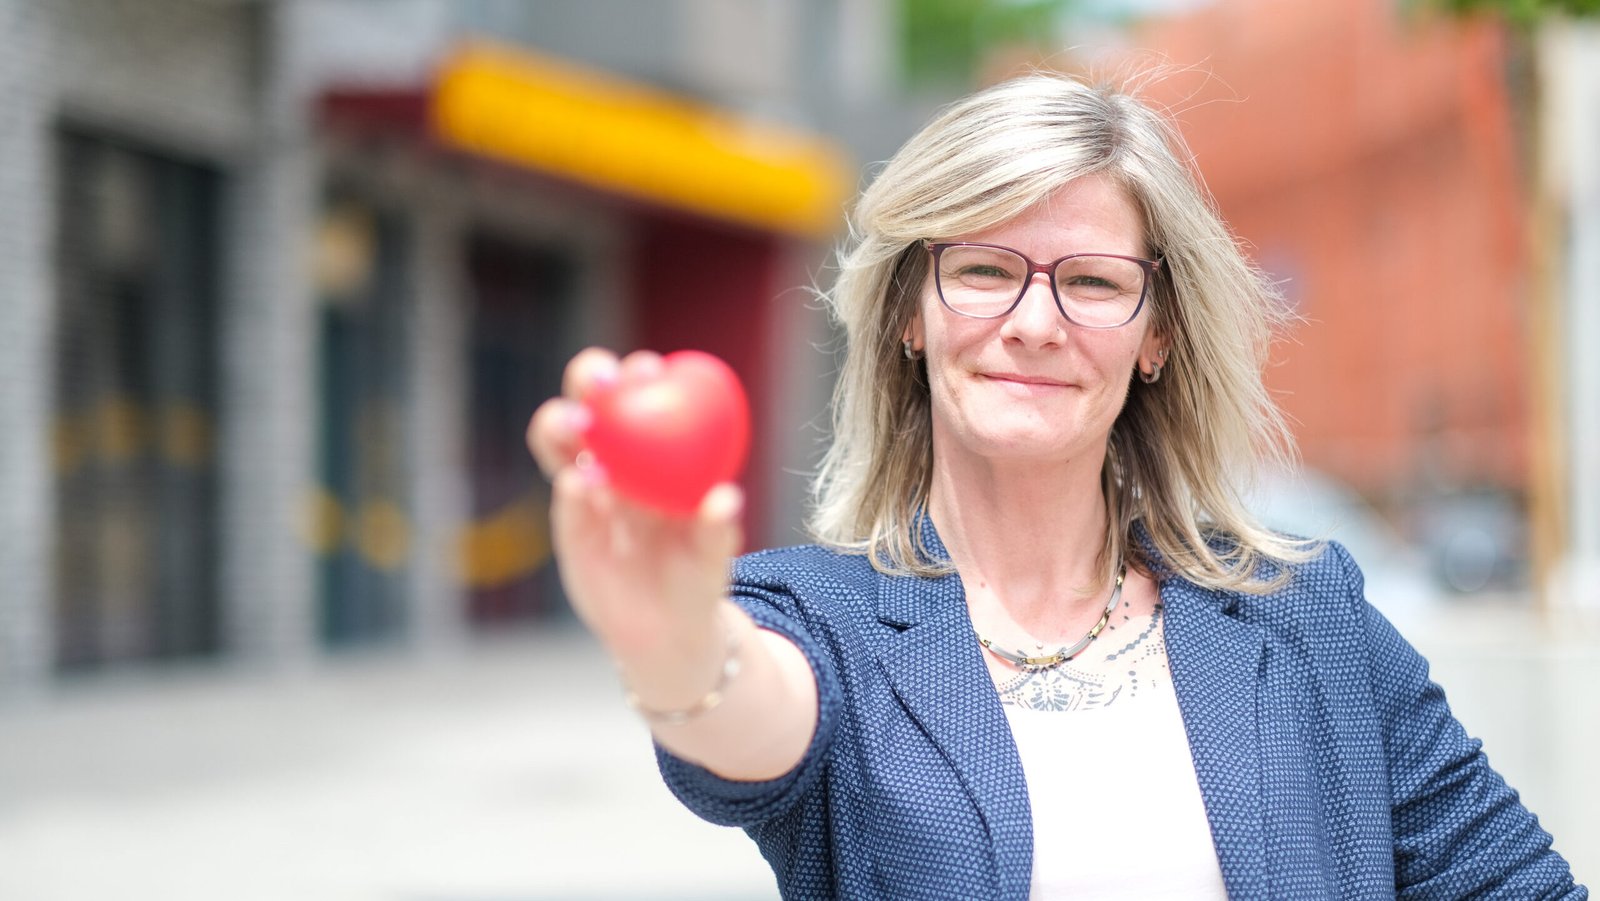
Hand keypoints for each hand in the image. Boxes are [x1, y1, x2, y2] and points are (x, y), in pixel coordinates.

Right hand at [527, 348, 743, 673]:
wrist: (664, 631)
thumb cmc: (695, 575)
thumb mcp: (712, 554)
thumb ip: (717, 529)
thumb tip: (727, 497)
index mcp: (651, 453)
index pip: (637, 397)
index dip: (636, 374)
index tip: (647, 368)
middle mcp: (612, 462)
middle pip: (590, 405)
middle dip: (588, 379)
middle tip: (601, 379)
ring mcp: (585, 492)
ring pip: (560, 445)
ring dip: (560, 426)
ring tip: (575, 424)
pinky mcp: (568, 528)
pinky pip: (566, 503)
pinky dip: (572, 490)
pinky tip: (582, 483)